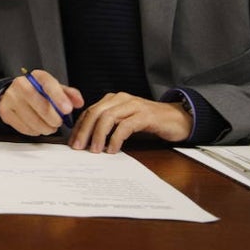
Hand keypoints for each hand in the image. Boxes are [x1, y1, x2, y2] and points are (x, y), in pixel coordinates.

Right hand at [0, 70, 82, 135]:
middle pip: (39, 104)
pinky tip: (36, 125)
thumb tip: (78, 102)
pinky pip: (23, 127)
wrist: (14, 94)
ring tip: (48, 126)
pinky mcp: (4, 111)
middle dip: (53, 118)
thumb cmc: (38, 93)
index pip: (48, 84)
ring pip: (31, 119)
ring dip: (45, 127)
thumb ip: (69, 94)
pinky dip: (34, 130)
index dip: (59, 97)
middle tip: (58, 122)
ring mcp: (10, 97)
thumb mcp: (55, 89)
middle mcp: (21, 84)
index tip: (67, 110)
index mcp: (36, 76)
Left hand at [68, 93, 191, 152]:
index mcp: (113, 99)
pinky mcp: (145, 115)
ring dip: (98, 134)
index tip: (72, 142)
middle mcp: (121, 99)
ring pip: (108, 117)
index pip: (89, 111)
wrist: (177, 118)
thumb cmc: (149, 121)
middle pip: (95, 112)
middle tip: (78, 147)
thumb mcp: (125, 121)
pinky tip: (112, 149)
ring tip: (94, 150)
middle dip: (84, 131)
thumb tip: (88, 141)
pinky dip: (116, 138)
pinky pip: (126, 126)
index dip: (79, 127)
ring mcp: (133, 105)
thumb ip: (109, 126)